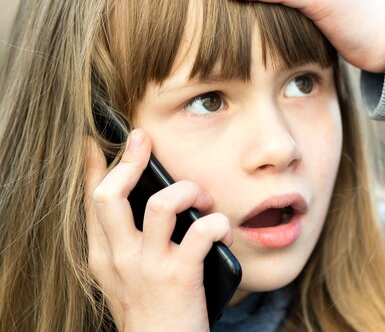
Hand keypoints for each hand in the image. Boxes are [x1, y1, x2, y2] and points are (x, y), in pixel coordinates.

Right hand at [84, 130, 231, 331]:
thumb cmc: (152, 311)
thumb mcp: (126, 278)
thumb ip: (130, 243)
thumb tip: (152, 200)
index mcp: (104, 257)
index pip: (92, 204)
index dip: (92, 169)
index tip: (95, 142)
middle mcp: (120, 258)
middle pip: (112, 196)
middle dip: (129, 161)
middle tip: (144, 141)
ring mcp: (149, 266)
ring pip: (161, 205)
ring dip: (188, 191)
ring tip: (202, 200)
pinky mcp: (179, 276)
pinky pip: (202, 231)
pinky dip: (219, 223)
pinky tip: (223, 230)